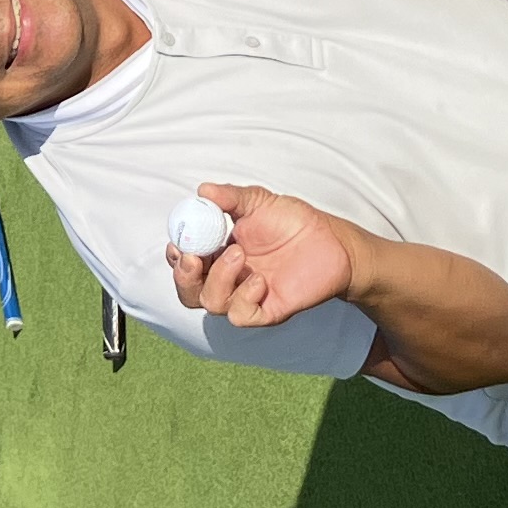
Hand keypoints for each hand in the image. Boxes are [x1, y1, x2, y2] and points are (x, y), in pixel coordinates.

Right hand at [165, 183, 357, 328]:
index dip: (175, 256)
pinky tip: (260, 280)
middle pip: (189, 291)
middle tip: (193, 258)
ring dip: (218, 279)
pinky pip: (241, 316)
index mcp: (218, 253)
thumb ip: (230, 197)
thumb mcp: (259, 201)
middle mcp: (228, 278)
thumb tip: (203, 191)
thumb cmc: (294, 222)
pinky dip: (243, 298)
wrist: (332, 242)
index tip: (179, 243)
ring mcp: (246, 295)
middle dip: (183, 277)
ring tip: (240, 255)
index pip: (184, 263)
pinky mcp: (267, 310)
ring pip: (211, 304)